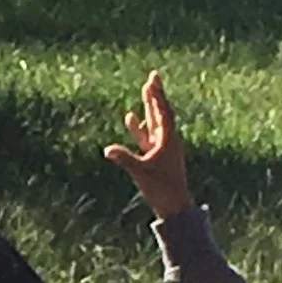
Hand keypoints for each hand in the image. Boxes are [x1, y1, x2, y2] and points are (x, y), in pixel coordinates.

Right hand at [102, 69, 191, 218]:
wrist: (174, 206)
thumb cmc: (162, 189)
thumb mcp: (141, 173)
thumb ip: (125, 159)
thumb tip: (107, 149)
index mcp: (168, 140)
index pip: (162, 113)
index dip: (156, 96)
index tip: (152, 80)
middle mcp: (167, 140)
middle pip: (160, 112)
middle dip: (155, 95)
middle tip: (152, 76)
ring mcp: (161, 147)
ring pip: (154, 122)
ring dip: (148, 107)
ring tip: (145, 91)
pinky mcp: (155, 156)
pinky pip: (146, 136)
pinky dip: (138, 127)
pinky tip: (130, 117)